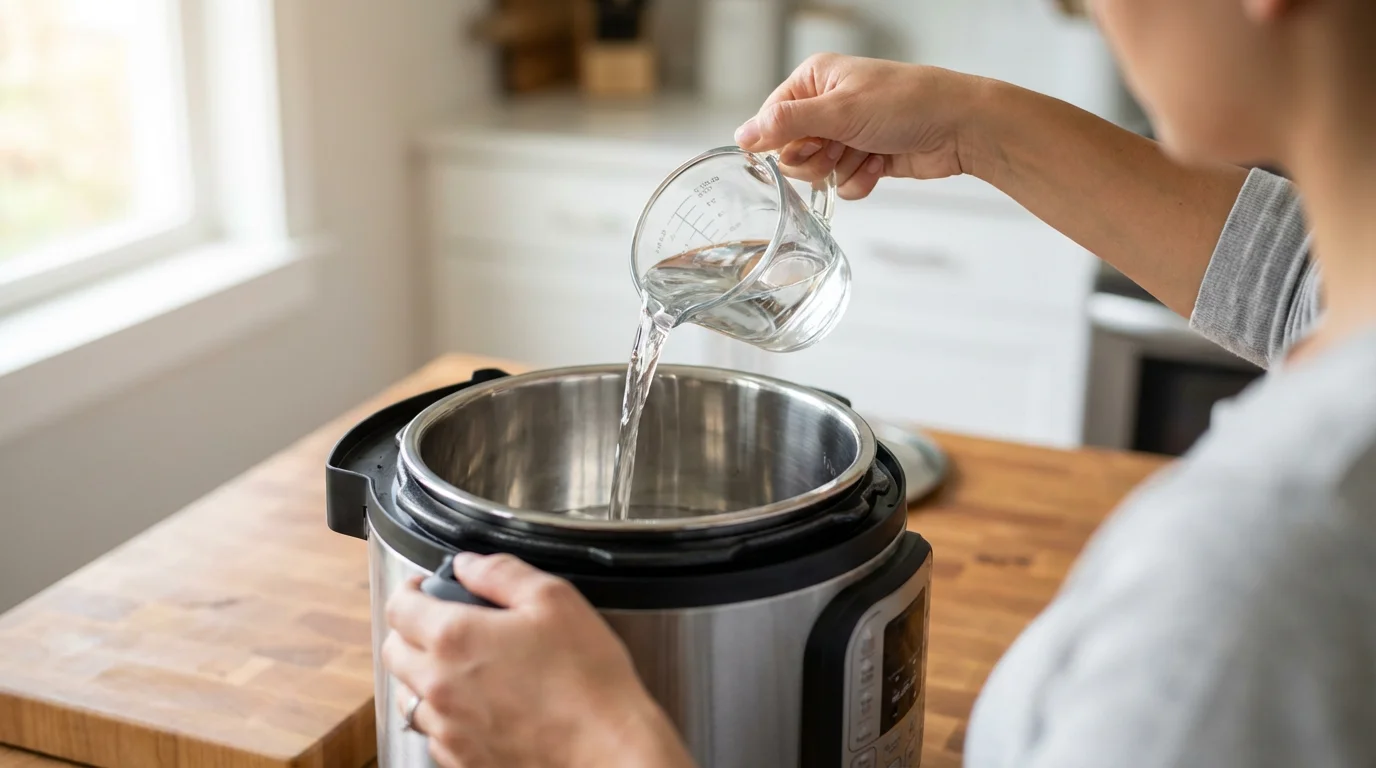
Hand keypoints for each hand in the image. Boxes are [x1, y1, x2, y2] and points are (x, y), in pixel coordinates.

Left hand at [382, 553, 694, 767]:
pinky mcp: (462, 760)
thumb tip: (469, 564)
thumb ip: (502, 573)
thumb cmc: (588, 680)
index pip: (399, 606)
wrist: (607, 751)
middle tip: (440, 622)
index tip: (425, 587)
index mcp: (455, 639)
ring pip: (408, 696)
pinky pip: (435, 733)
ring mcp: (448, 729)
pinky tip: (477, 707)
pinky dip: (445, 716)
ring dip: (423, 676)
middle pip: (393, 651)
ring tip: (459, 668)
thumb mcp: (555, 600)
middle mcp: (439, 686)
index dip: (410, 589)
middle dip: (410, 630)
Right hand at [734, 54, 990, 198]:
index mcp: (815, 80)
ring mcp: (846, 133)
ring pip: (816, 171)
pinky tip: (878, 167)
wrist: (959, 127)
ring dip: (839, 171)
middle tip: (838, 148)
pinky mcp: (863, 158)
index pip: (771, 119)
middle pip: (790, 150)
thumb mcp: (839, 110)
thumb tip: (742, 135)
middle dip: (814, 159)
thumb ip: (786, 124)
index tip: (806, 144)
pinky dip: (857, 181)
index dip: (782, 141)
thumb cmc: (908, 103)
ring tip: (866, 153)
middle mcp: (827, 105)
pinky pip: (840, 183)